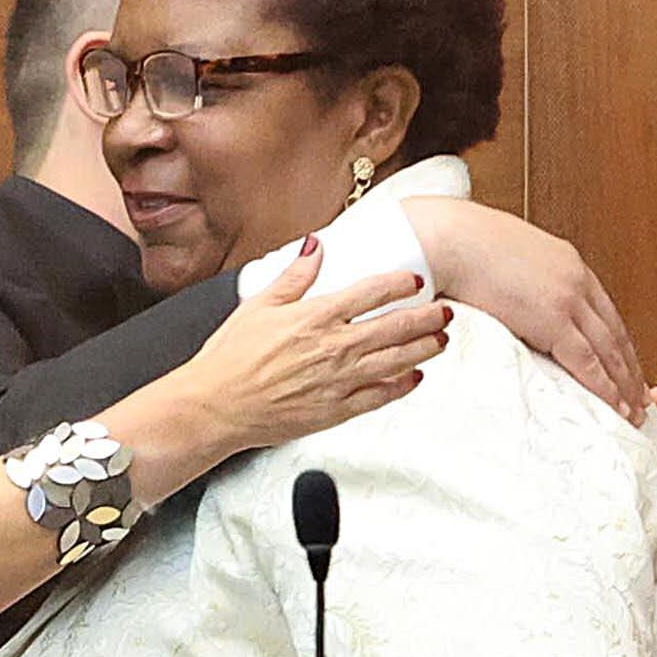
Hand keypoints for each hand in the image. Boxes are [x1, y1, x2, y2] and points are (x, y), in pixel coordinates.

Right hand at [161, 242, 446, 469]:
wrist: (213, 408)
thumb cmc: (228, 360)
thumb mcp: (257, 307)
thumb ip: (294, 277)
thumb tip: (316, 246)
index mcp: (316, 316)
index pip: (373, 291)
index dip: (402, 283)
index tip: (415, 280)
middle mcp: (333, 347)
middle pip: (396, 326)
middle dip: (427, 317)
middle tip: (444, 310)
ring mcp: (338, 380)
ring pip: (397, 360)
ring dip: (424, 348)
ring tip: (440, 339)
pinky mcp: (334, 410)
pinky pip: (379, 395)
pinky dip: (402, 385)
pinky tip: (414, 377)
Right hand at [399, 197, 644, 416]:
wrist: (451, 240)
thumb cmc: (462, 246)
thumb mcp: (506, 260)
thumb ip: (521, 283)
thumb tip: (513, 301)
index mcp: (568, 264)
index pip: (604, 312)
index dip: (618, 343)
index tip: (626, 365)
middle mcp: (577, 282)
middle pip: (615, 333)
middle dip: (629, 368)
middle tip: (639, 396)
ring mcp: (569, 301)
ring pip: (609, 350)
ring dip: (624, 383)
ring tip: (632, 410)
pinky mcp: (553, 321)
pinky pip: (586, 361)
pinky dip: (604, 386)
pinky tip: (613, 404)